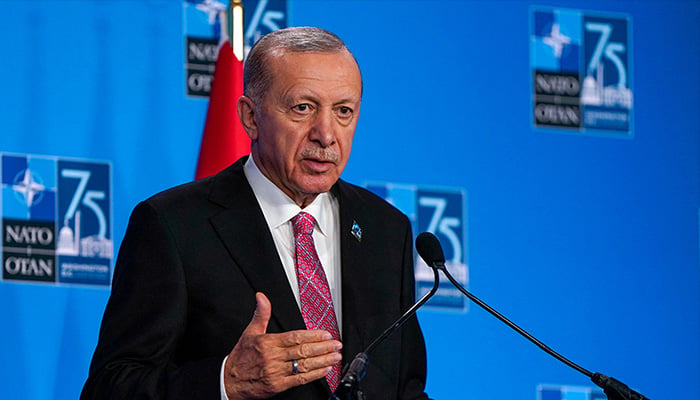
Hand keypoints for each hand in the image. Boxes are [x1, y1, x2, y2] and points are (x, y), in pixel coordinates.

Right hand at [223, 292, 342, 399]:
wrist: (229, 381)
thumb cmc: (241, 357)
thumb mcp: (249, 332)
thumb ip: (261, 314)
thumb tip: (262, 297)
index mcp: (268, 343)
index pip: (295, 337)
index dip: (313, 335)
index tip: (326, 334)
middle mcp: (273, 357)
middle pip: (303, 351)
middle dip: (323, 347)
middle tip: (337, 344)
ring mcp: (275, 372)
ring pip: (303, 365)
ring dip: (322, 361)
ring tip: (335, 357)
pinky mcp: (277, 386)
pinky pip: (299, 380)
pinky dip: (313, 375)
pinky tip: (325, 370)